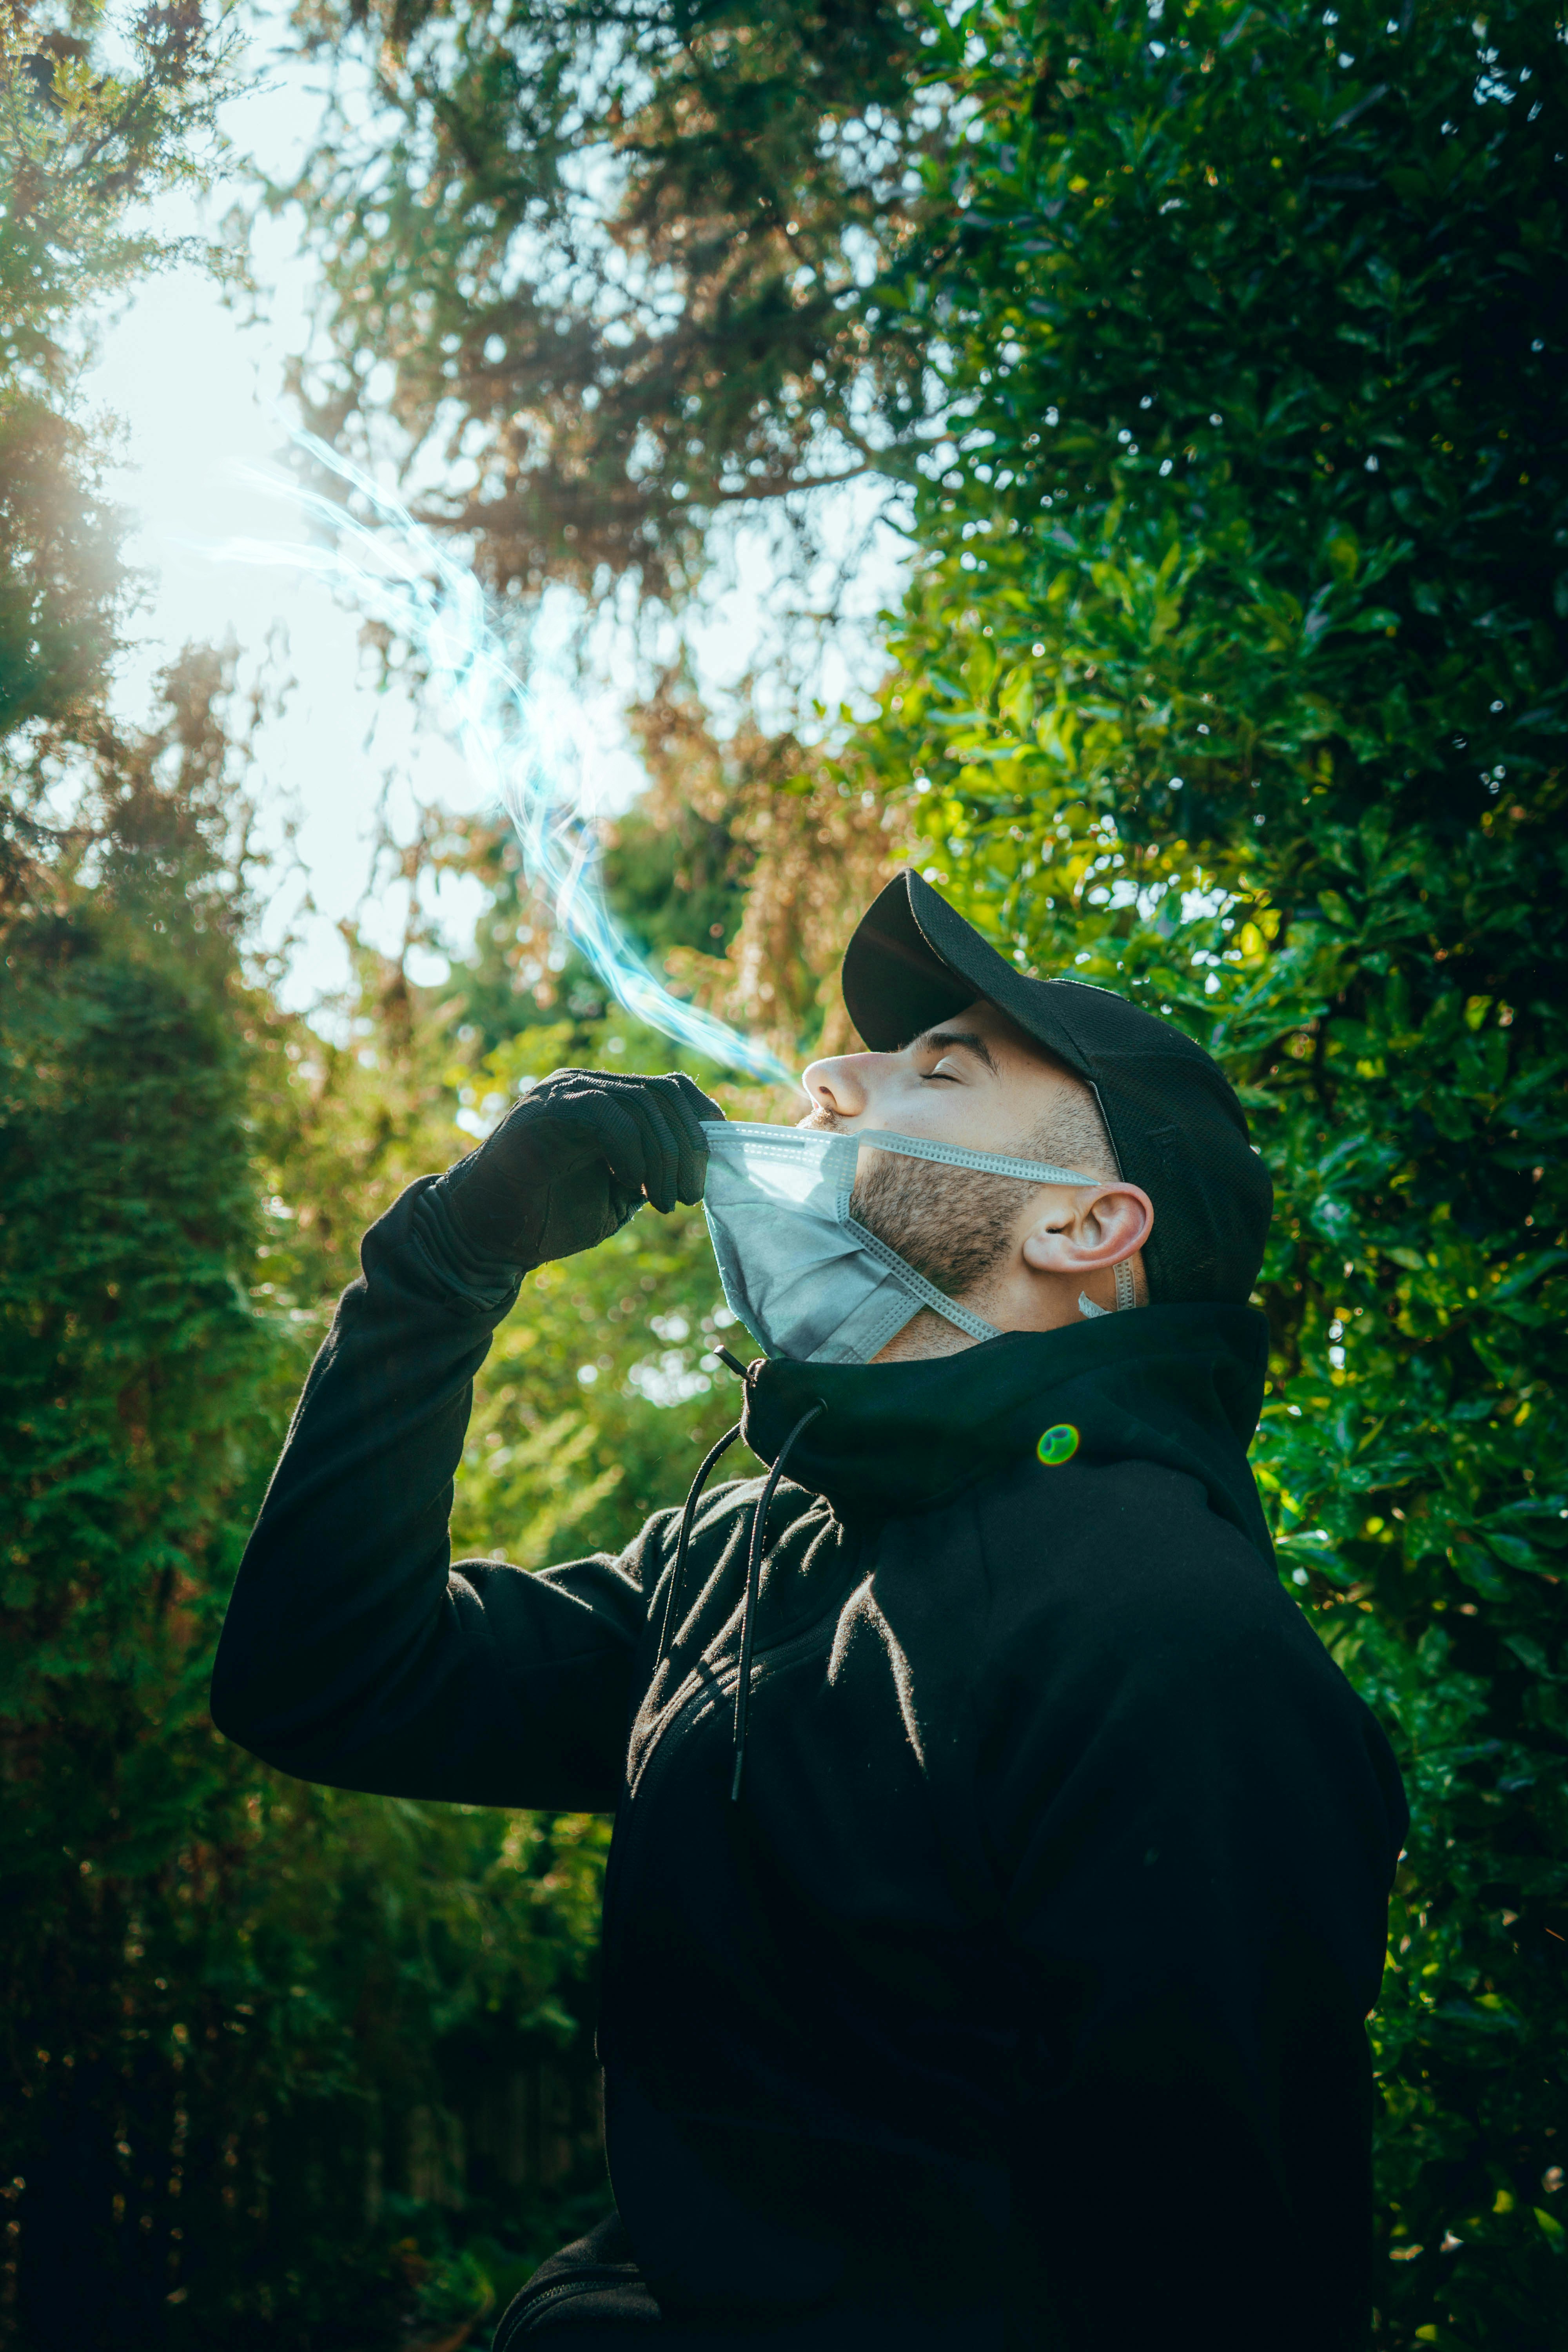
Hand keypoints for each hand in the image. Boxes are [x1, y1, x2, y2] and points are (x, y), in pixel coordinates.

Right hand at [433, 1067, 721, 1270]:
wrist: (487, 1235)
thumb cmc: (549, 1217)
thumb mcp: (618, 1196)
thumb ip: (654, 1174)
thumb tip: (701, 1168)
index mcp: (607, 1101)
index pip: (671, 1087)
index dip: (703, 1118)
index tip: (716, 1163)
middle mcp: (587, 1086)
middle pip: (663, 1095)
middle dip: (688, 1149)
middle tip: (687, 1197)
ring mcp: (563, 1093)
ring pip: (641, 1103)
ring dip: (665, 1157)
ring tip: (663, 1202)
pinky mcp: (544, 1110)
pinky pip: (605, 1113)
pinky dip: (630, 1149)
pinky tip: (629, 1184)